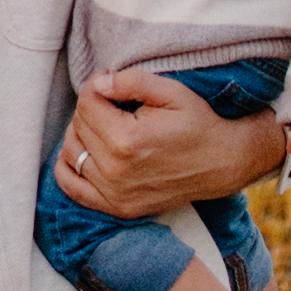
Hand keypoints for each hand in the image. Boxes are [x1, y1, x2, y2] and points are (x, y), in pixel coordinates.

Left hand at [57, 64, 285, 220]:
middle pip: (78, 126)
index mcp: (126, 140)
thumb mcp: (171, 92)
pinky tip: (83, 151)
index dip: (97, 85)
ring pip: (71, 152)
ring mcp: (114, 193)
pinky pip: (72, 188)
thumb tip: (99, 83)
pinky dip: (69, 168)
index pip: (87, 103)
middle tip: (113, 103)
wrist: (222, 163)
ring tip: (104, 124)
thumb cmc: (198, 124)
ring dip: (80, 133)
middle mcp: (115, 171)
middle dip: (91, 108)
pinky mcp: (118, 208)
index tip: (112, 82)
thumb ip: (131, 82)